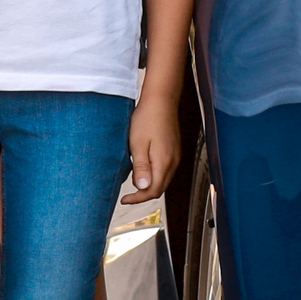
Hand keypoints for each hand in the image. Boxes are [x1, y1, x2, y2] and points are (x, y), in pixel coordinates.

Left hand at [120, 90, 180, 204]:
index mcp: (164, 162)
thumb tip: (143, 188)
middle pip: (159, 188)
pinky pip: (165, 170)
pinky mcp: (174, 151)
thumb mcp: (138, 144)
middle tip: (127, 195)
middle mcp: (173, 162)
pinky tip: (143, 168)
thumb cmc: (147, 119)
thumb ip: (141, 167)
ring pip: (163, 180)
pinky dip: (154, 175)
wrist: (161, 100)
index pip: (153, 191)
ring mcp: (175, 156)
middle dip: (143, 194)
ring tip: (133, 180)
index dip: (138, 198)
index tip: (124, 199)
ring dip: (149, 185)